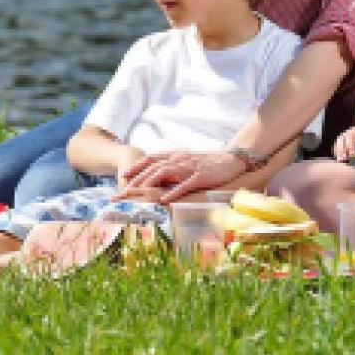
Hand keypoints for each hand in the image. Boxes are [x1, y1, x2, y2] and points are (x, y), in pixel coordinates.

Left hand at [116, 150, 245, 203]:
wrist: (231, 159)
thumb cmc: (208, 162)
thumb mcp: (187, 160)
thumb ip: (173, 166)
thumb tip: (157, 176)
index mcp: (176, 154)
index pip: (151, 158)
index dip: (137, 166)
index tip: (124, 175)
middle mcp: (180, 159)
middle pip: (154, 166)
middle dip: (137, 177)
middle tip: (124, 189)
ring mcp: (189, 167)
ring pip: (165, 172)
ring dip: (149, 182)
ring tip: (137, 193)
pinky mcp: (201, 176)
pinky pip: (184, 184)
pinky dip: (173, 192)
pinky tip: (164, 200)